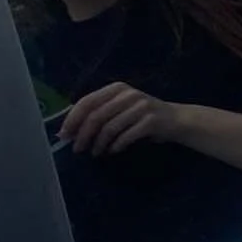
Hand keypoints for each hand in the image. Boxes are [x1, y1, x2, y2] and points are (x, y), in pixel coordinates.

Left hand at [60, 82, 184, 156]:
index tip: (64, 135)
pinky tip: (112, 151)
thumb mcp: (121, 108)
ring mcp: (140, 106)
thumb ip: (100, 113)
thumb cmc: (143, 116)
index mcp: (116, 88)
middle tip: (77, 149)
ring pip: (110, 127)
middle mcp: (127, 94)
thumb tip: (71, 130)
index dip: (73, 119)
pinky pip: (126, 136)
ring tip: (95, 153)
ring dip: (99, 143)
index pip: (87, 101)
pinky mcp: (151, 120)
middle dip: (83, 134)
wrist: (177, 120)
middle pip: (96, 115)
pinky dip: (116, 146)